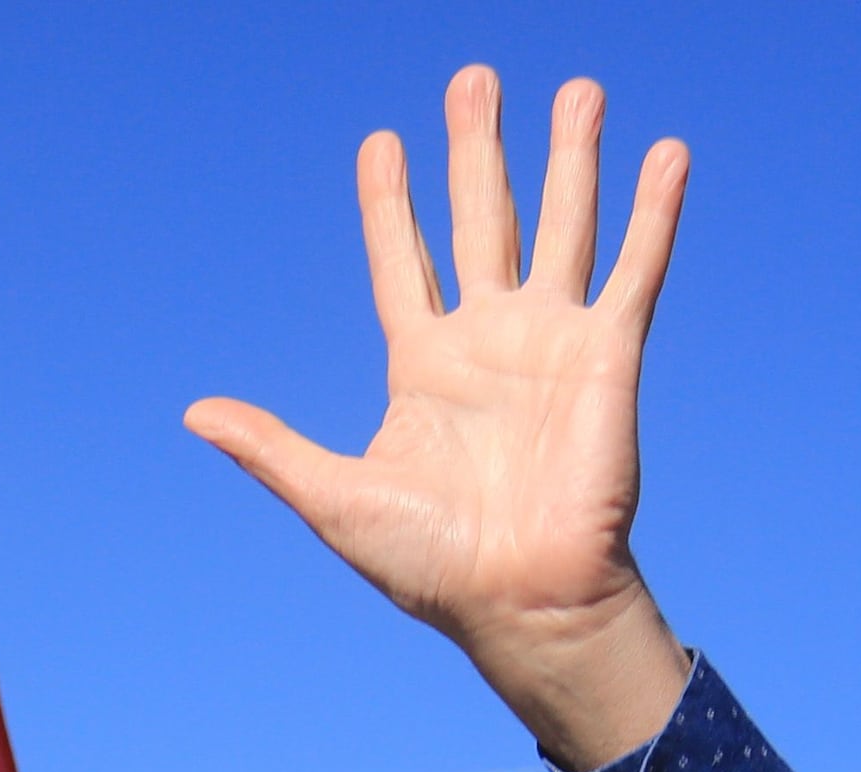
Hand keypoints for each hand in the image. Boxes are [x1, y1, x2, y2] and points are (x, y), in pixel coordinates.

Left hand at [186, 69, 693, 771]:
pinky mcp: (608, 357)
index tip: (381, 143)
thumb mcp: (335, 498)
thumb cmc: (432, 565)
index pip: (402, 263)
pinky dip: (653, 214)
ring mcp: (551, 343)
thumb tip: (194, 414)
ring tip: (578, 88)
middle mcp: (489, 342)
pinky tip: (666, 154)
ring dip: (572, 157)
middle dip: (478, 149)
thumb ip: (272, 448)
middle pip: (482, 219)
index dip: (389, 205)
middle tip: (475, 78)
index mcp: (424, 366)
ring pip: (562, 226)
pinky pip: (634, 270)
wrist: (522, 603)